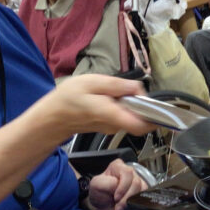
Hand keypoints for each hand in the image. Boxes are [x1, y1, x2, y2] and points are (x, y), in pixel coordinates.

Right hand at [33, 75, 153, 142]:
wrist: (53, 117)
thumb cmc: (69, 98)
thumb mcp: (91, 82)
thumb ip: (117, 85)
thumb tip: (139, 88)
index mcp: (112, 114)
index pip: (142, 125)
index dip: (155, 115)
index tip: (157, 103)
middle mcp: (116, 125)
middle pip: (140, 117)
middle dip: (140, 102)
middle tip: (127, 88)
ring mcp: (113, 127)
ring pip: (132, 115)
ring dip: (130, 102)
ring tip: (114, 91)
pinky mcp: (110, 126)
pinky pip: (124, 115)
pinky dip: (122, 105)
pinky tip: (109, 97)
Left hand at [85, 158, 147, 209]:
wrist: (102, 206)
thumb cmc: (99, 193)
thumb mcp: (96, 185)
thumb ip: (106, 183)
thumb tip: (118, 184)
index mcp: (118, 166)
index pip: (127, 172)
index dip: (123, 187)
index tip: (116, 197)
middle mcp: (129, 171)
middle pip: (136, 182)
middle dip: (126, 198)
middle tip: (118, 206)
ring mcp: (137, 181)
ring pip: (142, 190)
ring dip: (131, 202)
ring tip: (121, 207)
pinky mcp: (141, 191)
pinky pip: (146, 196)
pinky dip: (137, 204)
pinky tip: (128, 207)